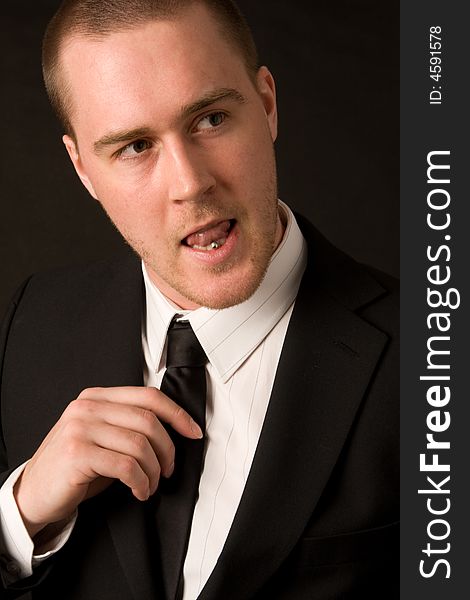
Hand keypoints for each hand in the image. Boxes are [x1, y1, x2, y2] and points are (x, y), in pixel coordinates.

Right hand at [13, 386, 201, 537]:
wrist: (33, 493)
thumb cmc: (73, 467)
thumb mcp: (101, 437)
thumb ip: (127, 425)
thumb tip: (173, 431)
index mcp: (96, 397)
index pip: (147, 396)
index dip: (176, 414)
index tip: (193, 431)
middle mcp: (87, 407)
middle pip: (148, 420)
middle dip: (167, 449)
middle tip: (168, 470)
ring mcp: (80, 428)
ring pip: (139, 444)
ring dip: (154, 470)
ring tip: (151, 485)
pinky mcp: (78, 454)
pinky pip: (126, 466)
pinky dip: (141, 482)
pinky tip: (140, 491)